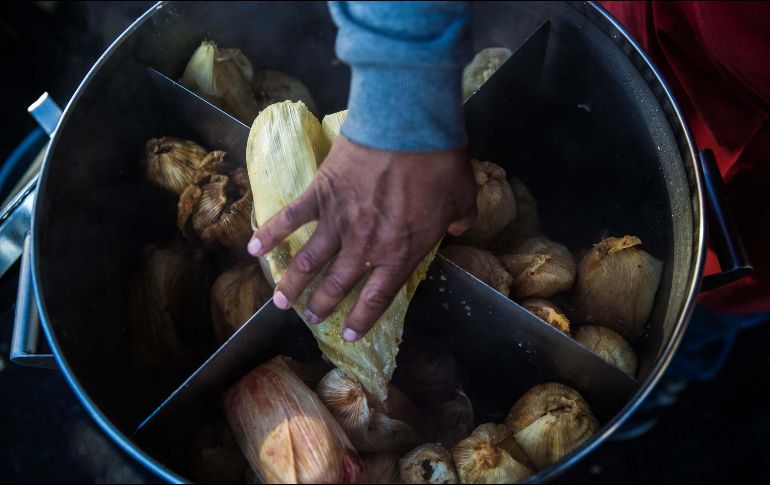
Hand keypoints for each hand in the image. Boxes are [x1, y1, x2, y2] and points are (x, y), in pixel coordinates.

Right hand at [248, 136, 476, 340]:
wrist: (409, 128)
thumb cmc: (440, 164)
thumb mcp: (463, 200)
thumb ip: (460, 220)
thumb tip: (459, 226)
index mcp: (400, 253)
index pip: (376, 297)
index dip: (360, 320)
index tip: (348, 336)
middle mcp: (364, 246)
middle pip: (337, 284)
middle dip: (322, 305)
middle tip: (310, 318)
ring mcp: (338, 222)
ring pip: (308, 261)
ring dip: (291, 284)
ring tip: (279, 302)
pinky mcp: (319, 194)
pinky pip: (289, 219)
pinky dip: (269, 234)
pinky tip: (253, 249)